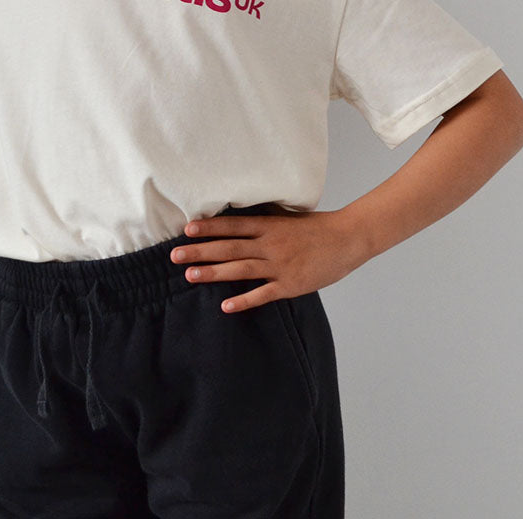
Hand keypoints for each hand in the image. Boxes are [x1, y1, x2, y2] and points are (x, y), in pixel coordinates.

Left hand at [170, 209, 368, 312]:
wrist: (348, 238)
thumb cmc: (317, 227)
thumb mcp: (287, 217)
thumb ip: (264, 221)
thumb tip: (238, 220)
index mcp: (269, 226)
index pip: (233, 226)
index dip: (209, 228)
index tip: (187, 229)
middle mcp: (270, 244)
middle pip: (229, 248)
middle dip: (200, 251)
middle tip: (174, 254)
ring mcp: (280, 265)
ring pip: (240, 269)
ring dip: (213, 273)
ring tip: (189, 275)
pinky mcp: (291, 284)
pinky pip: (263, 293)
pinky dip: (244, 300)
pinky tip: (225, 305)